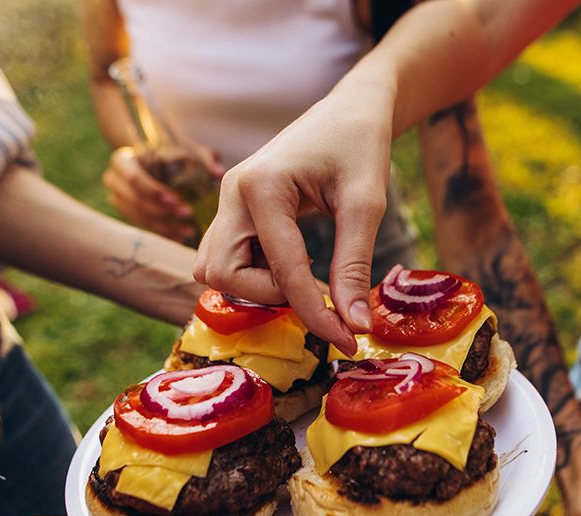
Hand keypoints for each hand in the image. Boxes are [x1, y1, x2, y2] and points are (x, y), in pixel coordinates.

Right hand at [103, 145, 222, 245]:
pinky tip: (180, 235)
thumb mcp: (188, 150)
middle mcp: (113, 179)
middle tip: (186, 214)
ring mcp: (116, 198)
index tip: (175, 200)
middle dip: (162, 211)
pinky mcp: (125, 211)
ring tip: (188, 229)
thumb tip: (218, 173)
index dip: (154, 191)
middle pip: (136, 201)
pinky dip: (162, 231)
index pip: (134, 178)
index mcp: (122, 160)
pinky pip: (142, 225)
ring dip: (164, 225)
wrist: (152, 159)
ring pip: (139, 216)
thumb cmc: (170, 152)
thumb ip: (204, 158)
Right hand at [194, 80, 395, 354]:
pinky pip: (227, 257)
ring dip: (257, 287)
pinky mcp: (234, 210)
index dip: (314, 314)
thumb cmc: (361, 147)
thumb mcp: (366, 205)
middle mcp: (232, 192)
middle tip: (316, 292)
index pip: (281, 270)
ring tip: (306, 277)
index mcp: (262, 185)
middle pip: (221, 273)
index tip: (347, 340)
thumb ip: (355, 266)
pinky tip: (294, 267)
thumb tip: (356, 325)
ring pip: (215, 268)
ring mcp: (228, 201)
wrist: (349, 110)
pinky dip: (256, 274)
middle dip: (267, 295)